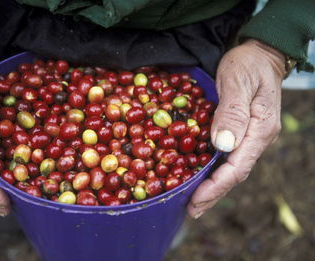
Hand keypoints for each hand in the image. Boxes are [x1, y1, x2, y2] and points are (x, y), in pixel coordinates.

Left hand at [188, 39, 285, 217]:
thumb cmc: (248, 64)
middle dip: (213, 194)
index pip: (237, 166)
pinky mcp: (241, 132)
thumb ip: (232, 113)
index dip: (216, 186)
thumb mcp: (237, 82)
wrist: (260, 53)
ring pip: (231, 168)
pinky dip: (214, 171)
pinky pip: (228, 157)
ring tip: (194, 202)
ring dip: (213, 187)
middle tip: (192, 210)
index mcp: (259, 129)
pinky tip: (201, 177)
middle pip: (235, 173)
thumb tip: (223, 146)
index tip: (196, 200)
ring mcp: (250, 136)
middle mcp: (257, 138)